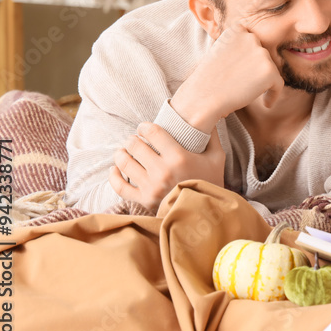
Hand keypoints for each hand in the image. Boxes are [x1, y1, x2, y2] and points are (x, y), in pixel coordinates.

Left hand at [109, 123, 225, 211]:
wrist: (206, 212)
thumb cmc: (211, 182)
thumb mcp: (217, 157)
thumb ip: (212, 137)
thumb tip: (211, 118)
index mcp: (179, 158)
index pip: (153, 133)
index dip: (145, 126)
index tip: (144, 127)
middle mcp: (162, 171)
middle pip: (135, 146)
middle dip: (132, 139)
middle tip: (135, 139)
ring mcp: (151, 187)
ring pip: (124, 163)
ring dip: (121, 153)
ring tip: (124, 151)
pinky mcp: (144, 200)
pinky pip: (120, 186)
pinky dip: (114, 176)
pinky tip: (115, 168)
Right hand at [171, 22, 283, 130]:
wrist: (203, 97)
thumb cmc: (208, 80)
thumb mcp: (220, 52)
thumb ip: (238, 48)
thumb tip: (258, 54)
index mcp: (237, 30)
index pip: (251, 43)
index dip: (248, 58)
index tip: (240, 71)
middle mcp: (251, 37)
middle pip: (262, 56)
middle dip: (255, 69)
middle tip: (242, 84)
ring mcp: (261, 53)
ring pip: (270, 69)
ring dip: (263, 81)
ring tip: (248, 92)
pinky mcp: (269, 70)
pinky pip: (278, 84)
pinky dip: (273, 94)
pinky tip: (265, 103)